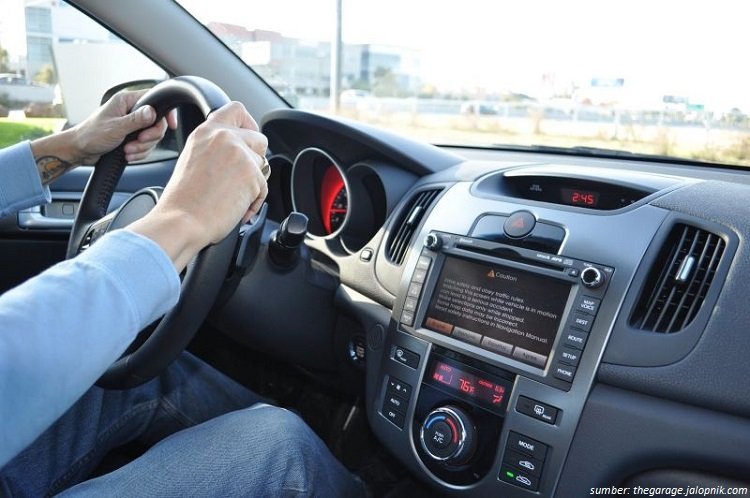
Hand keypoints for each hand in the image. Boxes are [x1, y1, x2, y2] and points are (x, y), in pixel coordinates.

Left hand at [30, 89, 177, 183]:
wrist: (80, 150)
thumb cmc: (91, 135)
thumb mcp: (115, 128)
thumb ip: (136, 120)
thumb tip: (152, 112)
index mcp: (127, 101)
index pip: (155, 99)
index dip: (166, 112)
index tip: (171, 125)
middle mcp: (132, 110)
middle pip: (158, 122)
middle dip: (150, 137)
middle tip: (139, 141)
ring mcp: (133, 124)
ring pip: (153, 136)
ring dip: (143, 148)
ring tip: (127, 150)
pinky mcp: (132, 137)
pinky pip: (146, 146)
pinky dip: (139, 153)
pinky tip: (128, 154)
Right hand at [128, 102, 267, 269]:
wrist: (182, 220)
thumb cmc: (183, 200)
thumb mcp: (194, 158)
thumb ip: (216, 148)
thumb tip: (239, 150)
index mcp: (207, 131)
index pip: (237, 109)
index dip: (248, 123)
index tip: (248, 136)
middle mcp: (225, 137)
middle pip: (260, 139)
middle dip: (255, 159)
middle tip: (239, 178)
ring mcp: (241, 155)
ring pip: (263, 166)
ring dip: (253, 182)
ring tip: (231, 197)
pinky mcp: (253, 175)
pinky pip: (264, 189)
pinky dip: (253, 202)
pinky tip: (235, 209)